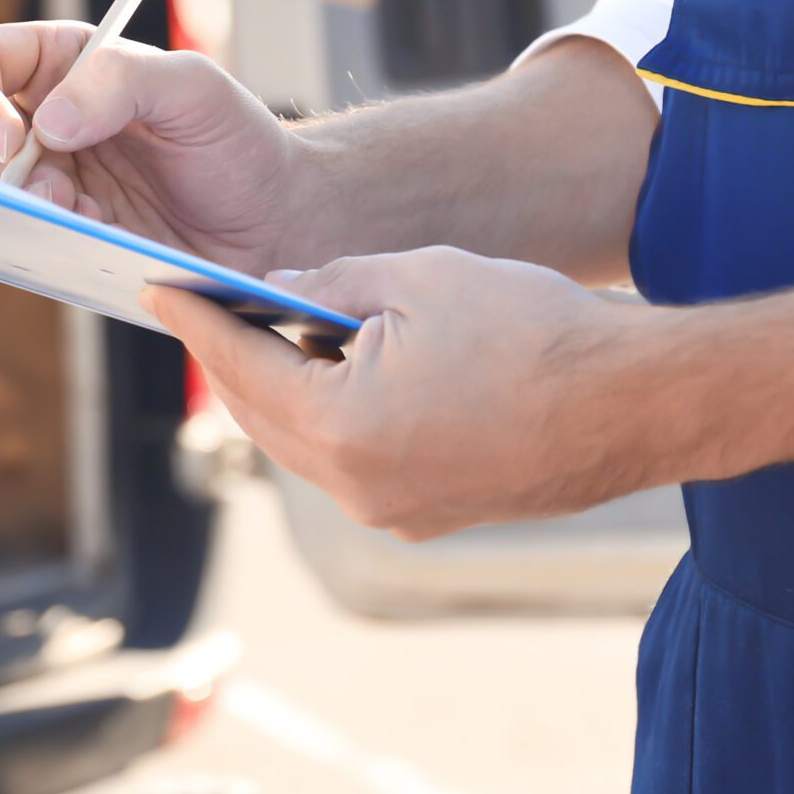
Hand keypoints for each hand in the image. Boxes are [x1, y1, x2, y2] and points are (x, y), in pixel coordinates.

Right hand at [0, 22, 309, 273]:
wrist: (275, 220)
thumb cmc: (239, 140)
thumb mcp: (194, 88)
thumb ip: (121, 83)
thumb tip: (48, 122)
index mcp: (65, 63)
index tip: (8, 135)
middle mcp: (47, 118)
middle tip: (43, 190)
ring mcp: (55, 179)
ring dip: (25, 209)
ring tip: (82, 216)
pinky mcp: (68, 232)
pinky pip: (28, 238)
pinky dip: (53, 239)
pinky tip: (101, 236)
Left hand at [143, 248, 708, 539]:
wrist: (636, 402)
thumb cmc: (535, 329)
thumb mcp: (418, 278)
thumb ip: (327, 285)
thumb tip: (270, 290)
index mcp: (343, 427)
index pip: (240, 366)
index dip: (195, 321)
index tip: (156, 289)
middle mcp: (356, 487)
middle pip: (261, 414)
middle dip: (229, 358)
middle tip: (200, 307)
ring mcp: (392, 511)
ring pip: (303, 445)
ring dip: (280, 391)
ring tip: (263, 333)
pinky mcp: (426, 516)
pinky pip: (350, 464)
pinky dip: (329, 419)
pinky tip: (333, 375)